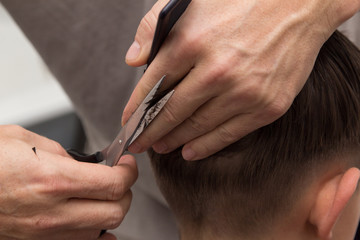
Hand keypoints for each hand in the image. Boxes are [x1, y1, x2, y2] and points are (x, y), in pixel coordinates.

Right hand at [0, 125, 137, 239]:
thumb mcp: (25, 141)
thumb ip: (63, 154)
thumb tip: (85, 163)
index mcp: (52, 179)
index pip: (114, 184)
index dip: (129, 172)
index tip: (126, 164)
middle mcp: (51, 212)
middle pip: (115, 211)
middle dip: (125, 192)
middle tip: (120, 178)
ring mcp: (44, 234)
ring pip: (101, 230)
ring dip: (110, 210)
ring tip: (103, 194)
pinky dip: (94, 233)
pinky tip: (91, 219)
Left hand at [123, 0, 359, 159]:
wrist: (299, 5)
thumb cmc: (241, 2)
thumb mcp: (191, 2)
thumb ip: (155, 27)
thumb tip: (133, 59)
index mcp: (191, 42)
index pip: (152, 85)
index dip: (135, 108)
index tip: (127, 122)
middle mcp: (215, 71)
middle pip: (171, 112)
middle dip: (149, 132)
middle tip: (137, 143)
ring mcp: (243, 92)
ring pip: (197, 126)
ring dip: (173, 140)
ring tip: (160, 146)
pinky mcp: (266, 106)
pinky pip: (228, 134)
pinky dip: (205, 146)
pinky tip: (190, 151)